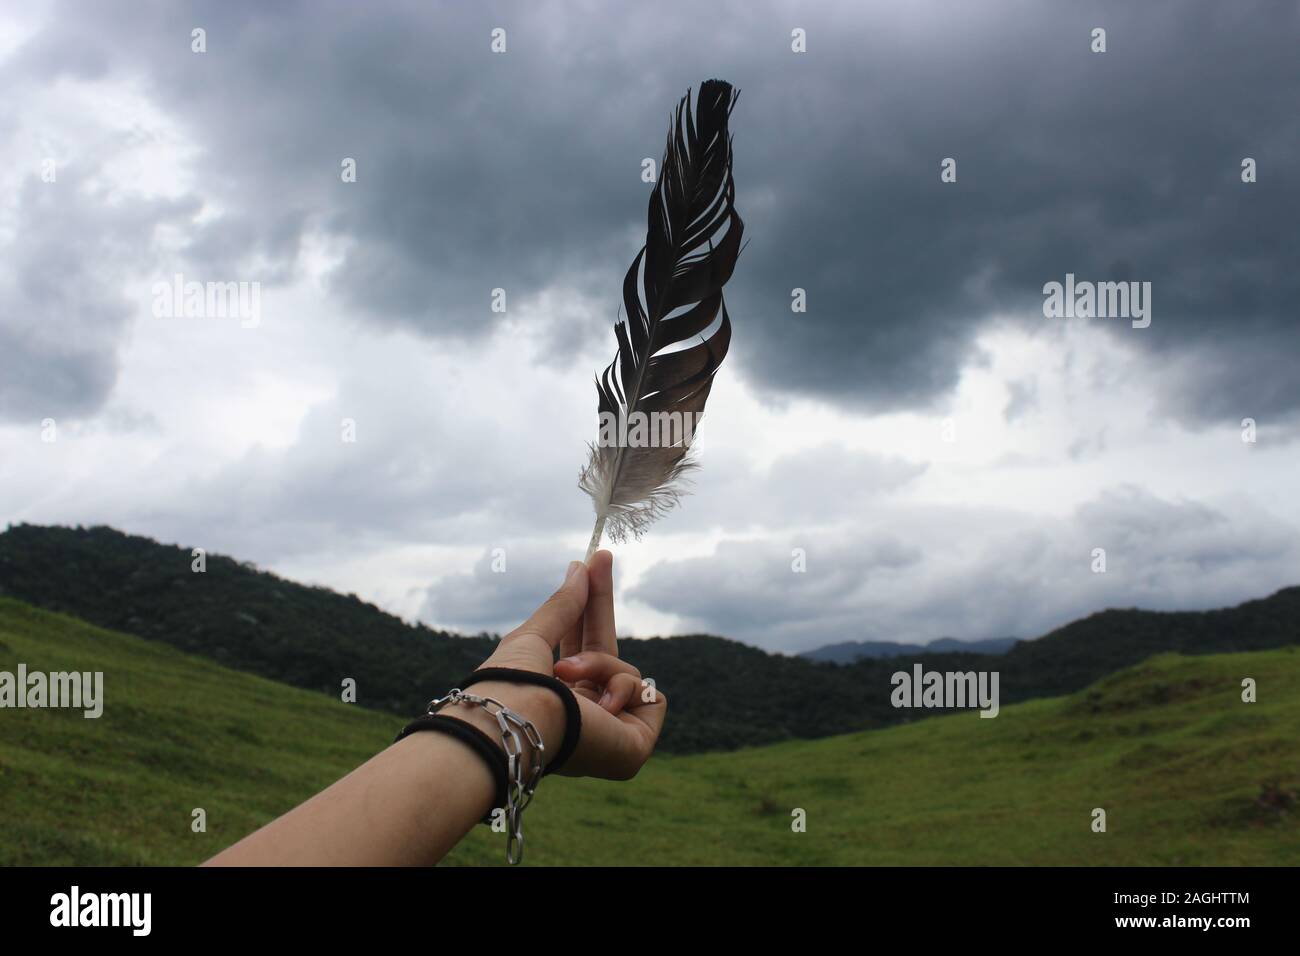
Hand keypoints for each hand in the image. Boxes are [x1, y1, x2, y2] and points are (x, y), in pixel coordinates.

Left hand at [469, 550, 666, 779]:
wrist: (515, 723)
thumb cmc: (509, 687)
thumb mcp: (532, 637)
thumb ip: (562, 606)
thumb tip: (580, 568)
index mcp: (553, 700)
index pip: (578, 646)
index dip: (586, 606)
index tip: (591, 565)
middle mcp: (581, 718)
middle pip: (606, 652)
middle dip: (600, 604)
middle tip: (601, 556)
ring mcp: (608, 733)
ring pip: (627, 672)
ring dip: (600, 663)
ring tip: (567, 676)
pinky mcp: (634, 746)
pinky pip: (650, 695)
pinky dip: (624, 690)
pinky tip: (598, 709)